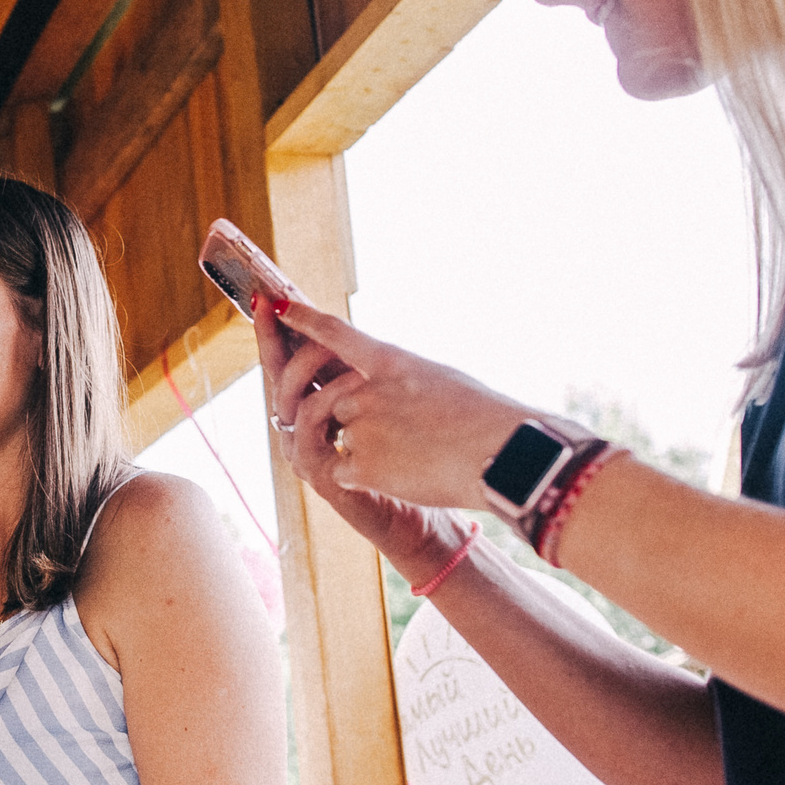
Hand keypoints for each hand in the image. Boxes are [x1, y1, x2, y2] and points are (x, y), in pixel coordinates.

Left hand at [258, 298, 532, 566]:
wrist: (507, 457)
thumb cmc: (489, 420)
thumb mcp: (440, 381)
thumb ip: (398, 380)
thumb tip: (378, 388)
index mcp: (391, 360)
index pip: (334, 333)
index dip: (302, 319)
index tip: (278, 306)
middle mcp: (366, 389)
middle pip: (331, 398)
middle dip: (348, 416)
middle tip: (380, 429)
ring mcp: (359, 426)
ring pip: (341, 436)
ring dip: (368, 449)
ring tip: (414, 455)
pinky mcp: (358, 465)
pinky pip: (344, 471)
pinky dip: (369, 479)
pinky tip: (407, 476)